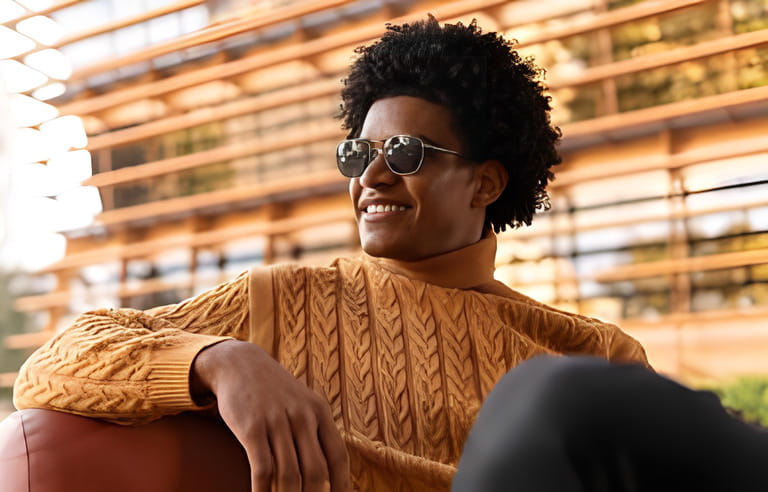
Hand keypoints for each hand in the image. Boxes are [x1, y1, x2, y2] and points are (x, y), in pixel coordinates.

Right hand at [191, 339, 350, 491]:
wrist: (239, 363)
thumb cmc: (274, 392)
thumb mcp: (302, 404)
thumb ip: (316, 433)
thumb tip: (329, 473)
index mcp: (320, 412)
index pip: (338, 457)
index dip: (341, 486)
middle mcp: (302, 416)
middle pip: (316, 471)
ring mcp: (277, 421)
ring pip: (289, 475)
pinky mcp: (252, 428)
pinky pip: (263, 469)